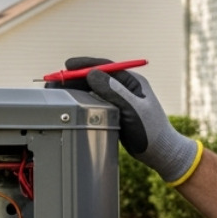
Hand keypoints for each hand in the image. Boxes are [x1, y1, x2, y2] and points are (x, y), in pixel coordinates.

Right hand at [48, 56, 199, 183]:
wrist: (161, 153)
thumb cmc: (151, 132)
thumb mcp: (133, 109)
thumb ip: (114, 91)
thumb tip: (92, 74)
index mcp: (133, 82)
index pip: (105, 67)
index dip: (85, 64)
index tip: (67, 65)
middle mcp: (126, 88)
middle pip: (96, 77)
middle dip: (75, 77)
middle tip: (55, 80)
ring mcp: (121, 100)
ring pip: (94, 90)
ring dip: (76, 89)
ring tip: (57, 91)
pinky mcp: (117, 113)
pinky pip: (96, 102)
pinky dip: (82, 101)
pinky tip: (70, 104)